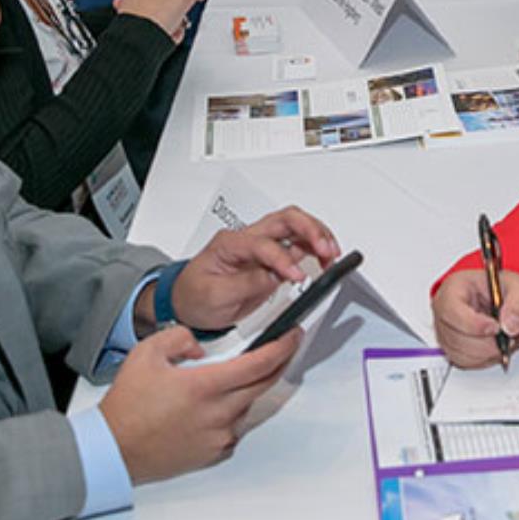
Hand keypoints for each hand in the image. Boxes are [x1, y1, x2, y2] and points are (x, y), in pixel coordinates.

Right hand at [99, 324, 303, 484]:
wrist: (115, 449)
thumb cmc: (128, 406)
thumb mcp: (146, 353)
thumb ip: (178, 338)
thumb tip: (198, 347)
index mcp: (205, 386)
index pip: (259, 364)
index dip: (282, 347)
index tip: (292, 336)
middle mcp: (219, 413)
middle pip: (263, 384)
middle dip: (277, 363)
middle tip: (282, 348)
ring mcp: (219, 436)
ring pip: (247, 406)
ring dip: (245, 390)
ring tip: (220, 382)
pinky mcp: (215, 453)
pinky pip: (234, 428)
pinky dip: (229, 414)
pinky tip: (209, 409)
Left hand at [171, 206, 340, 332]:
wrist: (187, 300)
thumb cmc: (195, 295)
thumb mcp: (214, 295)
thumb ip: (246, 284)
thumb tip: (275, 277)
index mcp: (230, 244)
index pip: (263, 244)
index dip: (282, 259)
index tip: (295, 276)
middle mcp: (247, 238)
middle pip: (284, 219)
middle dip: (310, 230)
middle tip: (326, 249)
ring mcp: (261, 245)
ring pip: (295, 225)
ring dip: (317, 236)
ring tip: (331, 254)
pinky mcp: (270, 257)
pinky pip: (297, 243)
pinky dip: (314, 247)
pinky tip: (324, 258)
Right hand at [431, 269, 518, 368]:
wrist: (504, 296)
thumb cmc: (505, 288)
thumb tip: (510, 326)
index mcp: (454, 288)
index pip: (451, 310)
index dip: (473, 324)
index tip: (496, 327)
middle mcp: (445, 310)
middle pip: (455, 337)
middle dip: (486, 344)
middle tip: (508, 339)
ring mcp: (446, 330)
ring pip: (460, 354)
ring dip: (488, 354)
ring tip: (506, 341)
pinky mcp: (453, 347)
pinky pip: (465, 362)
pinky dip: (485, 359)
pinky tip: (497, 347)